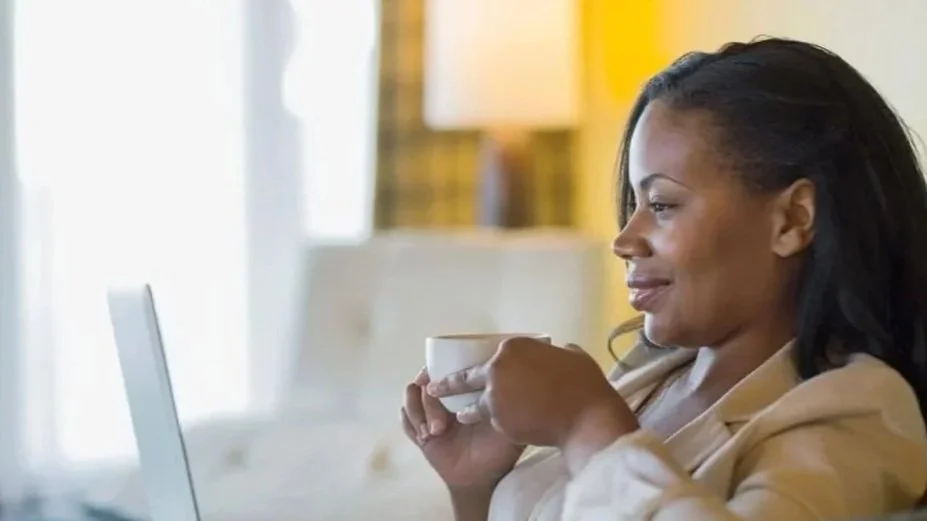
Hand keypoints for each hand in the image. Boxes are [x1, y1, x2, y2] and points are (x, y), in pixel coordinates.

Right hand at [401, 367, 525, 488]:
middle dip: (428, 401)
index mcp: (466, 389)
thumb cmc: (498, 450)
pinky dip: (411, 422)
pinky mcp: (420, 429)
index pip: (445, 366)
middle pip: (424, 380)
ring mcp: (432, 411)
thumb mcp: (509, 423)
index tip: (439, 385)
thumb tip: (508, 380)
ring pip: (411, 395)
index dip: (436, 370)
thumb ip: (509, 404)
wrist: (481, 478)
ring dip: (418, 412)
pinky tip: (426, 436)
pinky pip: (405, 417)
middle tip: (440, 425)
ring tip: (434, 433)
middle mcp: (447, 396)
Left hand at [426, 338, 638, 449]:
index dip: (494, 365)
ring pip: (474, 403)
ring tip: (458, 414)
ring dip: (466, 409)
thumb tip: (563, 351)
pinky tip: (490, 430)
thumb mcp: (572, 356)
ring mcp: (495, 397)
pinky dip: (490, 424)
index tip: (489, 370)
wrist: (586, 417)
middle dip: (450, 383)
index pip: (496, 354)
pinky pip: (490, 421)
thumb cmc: (584, 384)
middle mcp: (497, 369)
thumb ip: (559, 353)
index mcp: (512, 348)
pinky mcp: (499, 420)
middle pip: (468, 376)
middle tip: (434, 386)